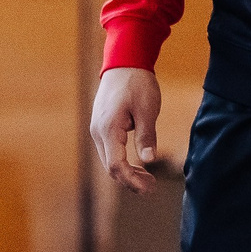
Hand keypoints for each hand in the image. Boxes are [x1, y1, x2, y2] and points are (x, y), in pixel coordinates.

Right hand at [90, 67, 163, 194]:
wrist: (124, 63)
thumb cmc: (137, 84)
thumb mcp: (147, 110)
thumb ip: (147, 136)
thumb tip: (149, 160)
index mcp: (108, 129)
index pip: (115, 165)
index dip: (131, 180)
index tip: (149, 188)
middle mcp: (98, 132)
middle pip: (110, 167)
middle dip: (130, 180)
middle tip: (152, 187)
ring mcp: (98, 129)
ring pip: (109, 160)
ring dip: (127, 172)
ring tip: (149, 180)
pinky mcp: (102, 127)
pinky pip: (110, 151)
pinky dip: (123, 162)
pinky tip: (139, 166)